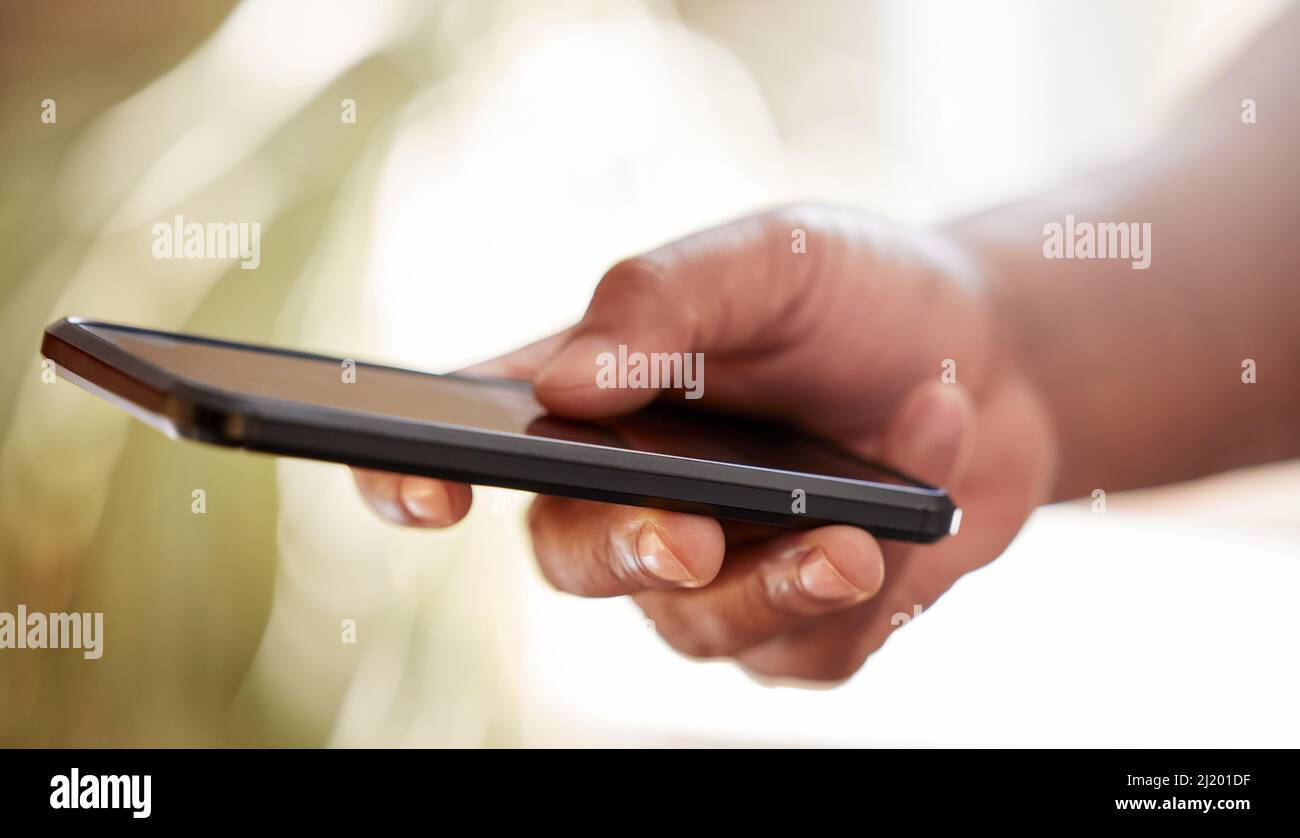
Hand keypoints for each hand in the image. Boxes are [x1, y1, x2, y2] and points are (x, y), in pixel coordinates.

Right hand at [354, 205, 1056, 681]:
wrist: (994, 359)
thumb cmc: (860, 295)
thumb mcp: (772, 259)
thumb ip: (665, 301)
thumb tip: (561, 385)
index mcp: (594, 398)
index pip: (471, 439)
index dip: (409, 475)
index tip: (427, 492)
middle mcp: (635, 496)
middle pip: (572, 557)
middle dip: (630, 549)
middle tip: (691, 533)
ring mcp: (717, 572)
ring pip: (697, 628)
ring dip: (783, 581)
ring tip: (861, 531)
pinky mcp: (800, 624)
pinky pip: (811, 648)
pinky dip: (880, 576)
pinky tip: (921, 493)